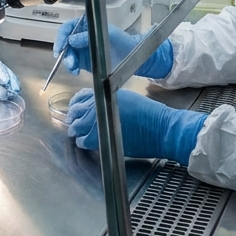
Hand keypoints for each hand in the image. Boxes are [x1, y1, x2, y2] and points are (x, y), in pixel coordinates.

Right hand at [52, 18, 173, 78]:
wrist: (133, 58)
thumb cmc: (123, 42)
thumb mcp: (109, 35)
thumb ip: (89, 36)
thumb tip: (71, 40)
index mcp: (86, 25)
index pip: (67, 28)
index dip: (61, 37)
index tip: (60, 48)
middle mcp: (81, 36)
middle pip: (64, 42)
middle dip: (64, 52)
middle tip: (69, 62)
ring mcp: (82, 49)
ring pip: (67, 54)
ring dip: (68, 62)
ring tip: (74, 69)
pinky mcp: (84, 61)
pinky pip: (73, 63)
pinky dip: (72, 68)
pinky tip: (76, 72)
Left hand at [65, 89, 207, 164]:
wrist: (160, 128)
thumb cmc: (149, 114)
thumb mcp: (125, 98)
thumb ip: (106, 99)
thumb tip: (93, 106)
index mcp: (104, 93)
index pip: (80, 97)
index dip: (76, 104)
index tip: (76, 109)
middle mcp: (98, 106)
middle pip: (75, 112)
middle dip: (75, 118)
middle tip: (76, 123)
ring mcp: (97, 123)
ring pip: (76, 128)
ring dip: (77, 130)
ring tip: (81, 133)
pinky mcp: (101, 139)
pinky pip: (83, 141)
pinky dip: (84, 142)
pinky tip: (90, 142)